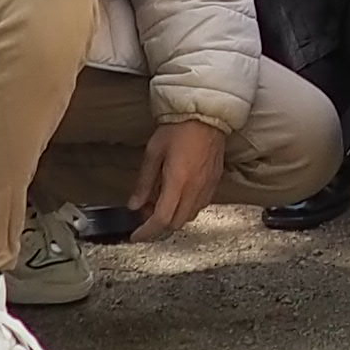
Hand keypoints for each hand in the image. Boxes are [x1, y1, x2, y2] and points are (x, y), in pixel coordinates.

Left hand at [126, 116, 227, 241]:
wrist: (207, 113)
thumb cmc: (178, 128)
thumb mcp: (153, 152)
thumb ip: (144, 182)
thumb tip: (134, 205)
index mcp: (178, 182)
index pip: (162, 219)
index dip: (147, 232)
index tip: (136, 236)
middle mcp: (195, 189)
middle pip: (176, 223)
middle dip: (159, 225)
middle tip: (145, 212)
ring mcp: (208, 187)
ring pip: (189, 216)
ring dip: (173, 216)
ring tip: (161, 199)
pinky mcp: (216, 182)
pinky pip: (200, 205)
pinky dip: (186, 207)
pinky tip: (178, 192)